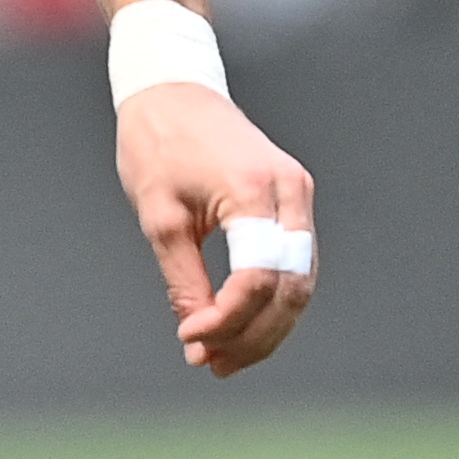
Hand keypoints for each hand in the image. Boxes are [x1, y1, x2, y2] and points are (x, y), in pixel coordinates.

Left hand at [117, 84, 314, 376]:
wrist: (175, 94)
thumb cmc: (159, 147)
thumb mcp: (160, 218)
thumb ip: (184, 280)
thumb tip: (198, 337)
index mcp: (253, 190)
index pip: (258, 278)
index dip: (228, 321)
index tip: (191, 341)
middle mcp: (289, 192)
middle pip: (290, 288)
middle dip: (253, 336)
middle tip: (212, 364)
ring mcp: (298, 195)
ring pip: (300, 283)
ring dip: (266, 328)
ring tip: (225, 358)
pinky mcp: (294, 201)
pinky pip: (295, 265)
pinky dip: (272, 302)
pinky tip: (241, 328)